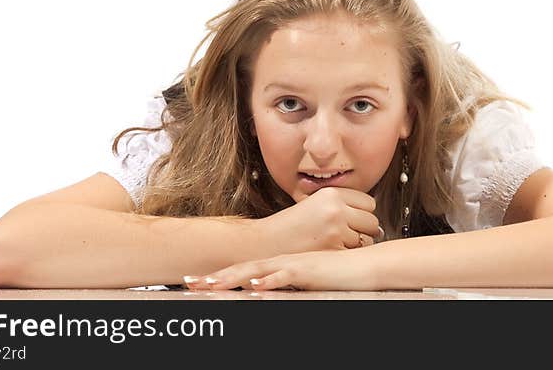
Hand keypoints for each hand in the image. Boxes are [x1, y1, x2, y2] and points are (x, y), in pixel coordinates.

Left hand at [185, 248, 376, 290]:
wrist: (362, 264)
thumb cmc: (334, 274)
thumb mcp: (303, 281)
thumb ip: (285, 283)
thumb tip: (265, 290)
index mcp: (278, 265)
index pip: (243, 271)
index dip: (220, 276)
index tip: (197, 282)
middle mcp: (281, 262)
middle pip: (243, 270)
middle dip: (216, 277)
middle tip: (190, 283)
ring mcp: (293, 264)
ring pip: (257, 271)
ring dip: (233, 279)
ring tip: (210, 285)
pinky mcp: (307, 270)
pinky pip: (285, 276)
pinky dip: (269, 281)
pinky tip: (255, 287)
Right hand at [258, 186, 382, 255]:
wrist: (265, 243)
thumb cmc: (290, 225)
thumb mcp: (314, 203)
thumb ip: (341, 205)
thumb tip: (373, 221)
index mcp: (331, 193)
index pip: (368, 202)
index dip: (363, 213)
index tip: (354, 219)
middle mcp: (336, 209)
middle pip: (371, 221)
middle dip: (364, 230)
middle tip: (348, 234)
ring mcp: (335, 230)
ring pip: (366, 239)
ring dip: (356, 244)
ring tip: (336, 243)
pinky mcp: (333, 249)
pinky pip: (355, 253)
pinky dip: (348, 255)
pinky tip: (332, 252)